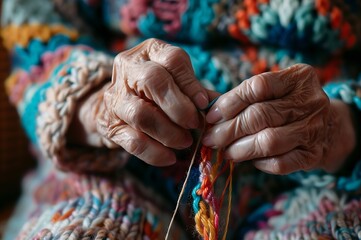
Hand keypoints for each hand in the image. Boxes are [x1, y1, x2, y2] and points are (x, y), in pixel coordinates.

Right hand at [69, 39, 210, 165]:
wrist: (120, 105)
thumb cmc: (158, 91)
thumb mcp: (176, 82)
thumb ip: (198, 92)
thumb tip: (220, 107)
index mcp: (149, 52)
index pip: (172, 60)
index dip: (191, 84)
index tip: (204, 104)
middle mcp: (128, 69)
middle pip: (153, 81)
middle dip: (179, 107)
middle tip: (195, 124)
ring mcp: (116, 97)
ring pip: (142, 114)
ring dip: (169, 132)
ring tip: (185, 142)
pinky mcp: (111, 125)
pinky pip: (133, 141)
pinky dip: (155, 152)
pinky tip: (170, 157)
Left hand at [202, 64, 355, 173]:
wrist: (331, 128)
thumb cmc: (291, 106)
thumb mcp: (276, 91)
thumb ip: (245, 96)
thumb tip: (208, 109)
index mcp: (299, 77)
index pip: (258, 87)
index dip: (230, 102)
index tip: (211, 115)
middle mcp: (311, 100)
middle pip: (260, 115)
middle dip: (229, 129)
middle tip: (212, 138)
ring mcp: (315, 128)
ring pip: (269, 141)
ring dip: (241, 149)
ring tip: (226, 151)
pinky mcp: (314, 154)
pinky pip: (281, 163)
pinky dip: (260, 163)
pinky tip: (251, 160)